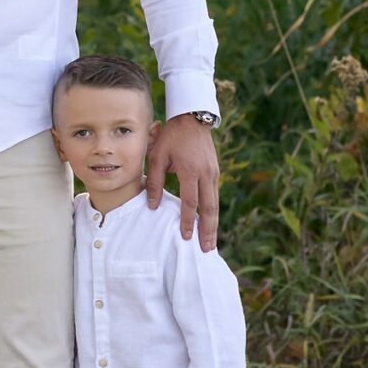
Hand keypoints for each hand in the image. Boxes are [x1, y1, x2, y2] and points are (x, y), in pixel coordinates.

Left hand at [147, 112, 219, 248]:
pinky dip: (213, 212)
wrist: (192, 117)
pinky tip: (210, 223)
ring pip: (215, 204)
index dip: (188, 221)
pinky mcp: (215, 171)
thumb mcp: (157, 156)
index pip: (190, 202)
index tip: (186, 237)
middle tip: (206, 249)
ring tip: (211, 242)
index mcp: (190, 170)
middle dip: (208, 230)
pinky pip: (215, 196)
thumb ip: (154, 181)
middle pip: (209, 208)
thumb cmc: (170, 137)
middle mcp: (206, 174)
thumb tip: (152, 206)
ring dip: (213, 224)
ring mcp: (213, 173)